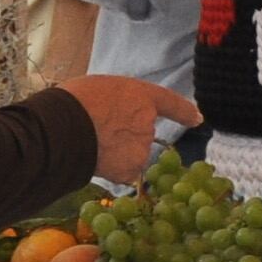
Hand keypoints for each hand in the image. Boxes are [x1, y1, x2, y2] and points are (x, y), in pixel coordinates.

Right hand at [62, 75, 202, 182]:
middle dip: (125, 136)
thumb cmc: (74, 101)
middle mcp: (147, 122)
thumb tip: (112, 115)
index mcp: (141, 96)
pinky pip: (123, 172)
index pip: (169, 102)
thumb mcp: (99, 89)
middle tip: (96, 132)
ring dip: (117, 154)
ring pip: (132, 155)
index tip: (197, 119)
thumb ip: (115, 102)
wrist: (64, 128)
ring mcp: (141, 148)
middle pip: (142, 133)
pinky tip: (95, 160)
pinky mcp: (130, 170)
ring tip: (91, 145)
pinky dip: (112, 170)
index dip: (184, 111)